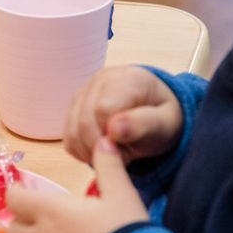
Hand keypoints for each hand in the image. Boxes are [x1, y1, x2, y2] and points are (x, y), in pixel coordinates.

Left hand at [6, 140, 148, 232]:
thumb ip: (109, 166)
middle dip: (21, 221)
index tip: (22, 189)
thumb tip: (105, 140)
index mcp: (52, 212)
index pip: (15, 200)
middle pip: (14, 230)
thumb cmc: (124, 232)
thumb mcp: (121, 194)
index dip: (15, 192)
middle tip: (39, 216)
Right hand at [63, 65, 182, 165]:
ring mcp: (84, 91)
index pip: (103, 110)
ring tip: (116, 151)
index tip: (131, 145)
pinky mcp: (74, 107)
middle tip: (125, 153)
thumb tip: (113, 129)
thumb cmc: (162, 117)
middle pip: (85, 122)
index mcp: (127, 78)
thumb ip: (143, 124)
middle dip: (103, 147)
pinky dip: (83, 151)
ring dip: (92, 152)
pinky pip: (68, 138)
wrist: (156, 113)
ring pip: (72, 132)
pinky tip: (103, 149)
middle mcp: (101, 79)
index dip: (114, 136)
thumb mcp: (164, 124)